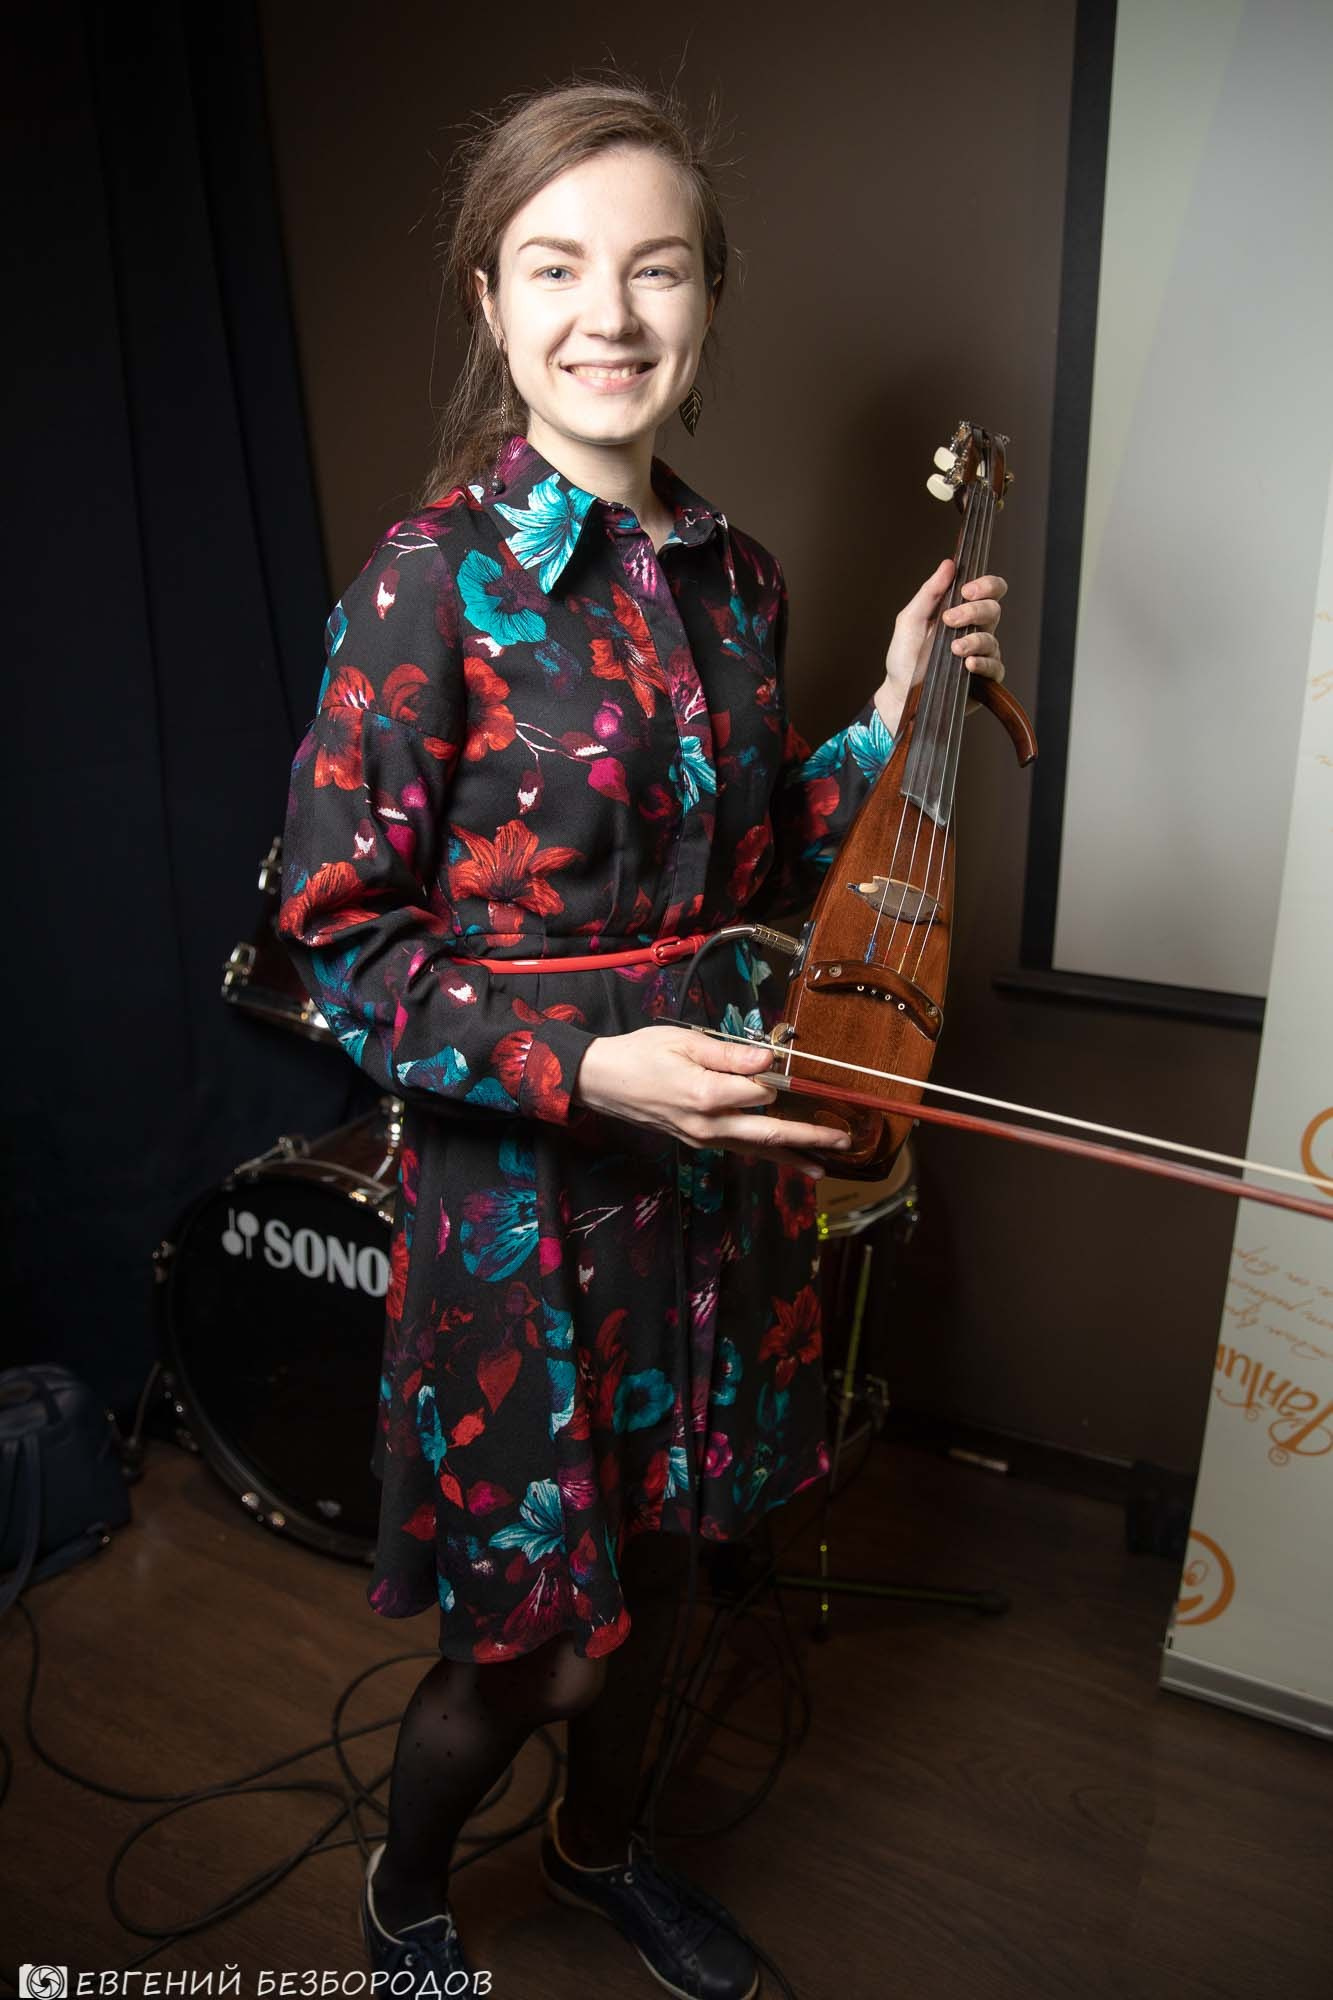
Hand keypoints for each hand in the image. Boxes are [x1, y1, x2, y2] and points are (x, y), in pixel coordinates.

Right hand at [572, 1025, 851, 1178]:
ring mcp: (704, 1139)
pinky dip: (767, 1156)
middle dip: (810, 1136)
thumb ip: (730, 1053)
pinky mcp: (699, 1142)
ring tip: (825, 1164)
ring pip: (757, 1151)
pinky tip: (787, 1161)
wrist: (602, 1081)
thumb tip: (769, 1060)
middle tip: (844, 1138)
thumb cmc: (641, 1053)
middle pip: (769, 1135)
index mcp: (707, 1095)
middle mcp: (709, 1125)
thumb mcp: (685, 1041)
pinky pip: (740, 1151)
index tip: (809, 1073)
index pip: (763, 1093)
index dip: (787, 1083)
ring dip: (793, 1156)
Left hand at [876, 558, 1007, 740]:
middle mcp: (975, 630)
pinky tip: (967, 664)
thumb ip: (929, 593)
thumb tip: (948, 564)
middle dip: (974, 611)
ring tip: (954, 649)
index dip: (986, 585)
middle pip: (993, 609)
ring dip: (973, 640)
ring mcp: (981, 655)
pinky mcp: (983, 679)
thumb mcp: (910, 620)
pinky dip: (982, 663)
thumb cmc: (904, 658)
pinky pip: (995, 667)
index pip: (989, 590)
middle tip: (949, 619)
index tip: (966, 590)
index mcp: (961, 612)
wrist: (900, 695)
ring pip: (993, 638)